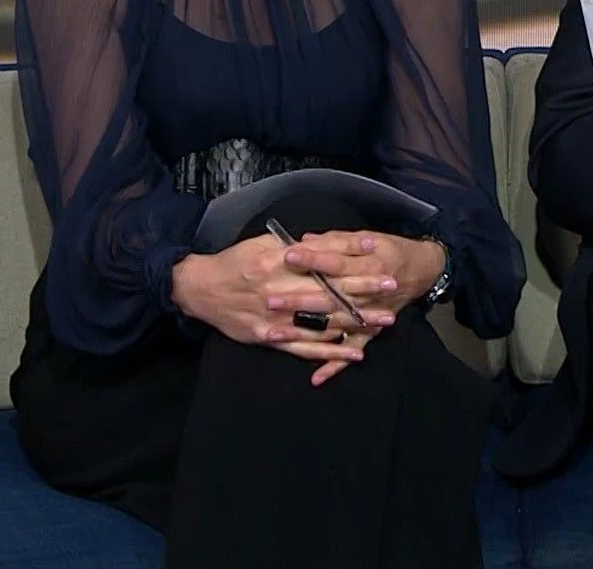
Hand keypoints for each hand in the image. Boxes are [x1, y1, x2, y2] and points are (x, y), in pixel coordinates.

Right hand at [170, 233, 399, 385]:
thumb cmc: (235, 262)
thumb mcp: (262, 243)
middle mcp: (279, 292)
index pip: (323, 262)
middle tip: (392, 288)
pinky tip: (354, 351)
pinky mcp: (269, 338)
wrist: (200, 289)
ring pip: (322, 323)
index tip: (379, 258)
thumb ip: (295, 246)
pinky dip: (330, 351)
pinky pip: (305, 348)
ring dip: (356, 322)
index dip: (352, 261)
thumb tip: (327, 242)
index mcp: (278, 263)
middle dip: (363, 291)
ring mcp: (275, 319)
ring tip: (384, 320)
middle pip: (329, 293)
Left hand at [282, 231, 446, 384]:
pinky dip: (336, 365)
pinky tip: (316, 378)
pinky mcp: (371, 331)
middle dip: (297, 298)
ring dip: (304, 330)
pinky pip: (350, 349)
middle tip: (269, 299)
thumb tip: (305, 240)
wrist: (421, 269)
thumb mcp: (367, 237)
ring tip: (274, 333)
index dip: (312, 259)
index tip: (286, 255)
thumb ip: (336, 240)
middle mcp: (367, 293)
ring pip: (332, 324)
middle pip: (329, 296)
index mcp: (367, 264)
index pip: (335, 262)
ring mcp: (368, 315)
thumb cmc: (390, 250)